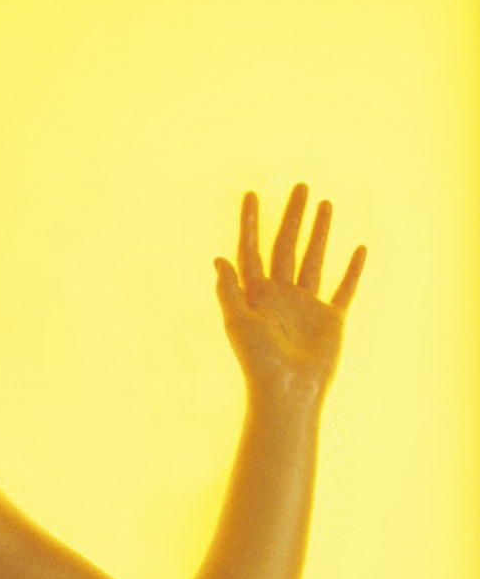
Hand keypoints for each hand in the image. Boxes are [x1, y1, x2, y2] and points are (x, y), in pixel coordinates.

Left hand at [213, 184, 364, 400]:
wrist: (288, 392)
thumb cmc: (258, 362)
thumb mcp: (238, 324)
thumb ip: (230, 291)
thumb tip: (218, 259)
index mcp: (257, 295)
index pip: (252, 250)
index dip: (250, 223)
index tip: (251, 194)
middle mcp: (281, 296)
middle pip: (286, 246)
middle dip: (292, 217)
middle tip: (300, 187)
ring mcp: (306, 306)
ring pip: (314, 259)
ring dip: (319, 232)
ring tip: (325, 203)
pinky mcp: (330, 319)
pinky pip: (344, 289)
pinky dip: (352, 270)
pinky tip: (359, 249)